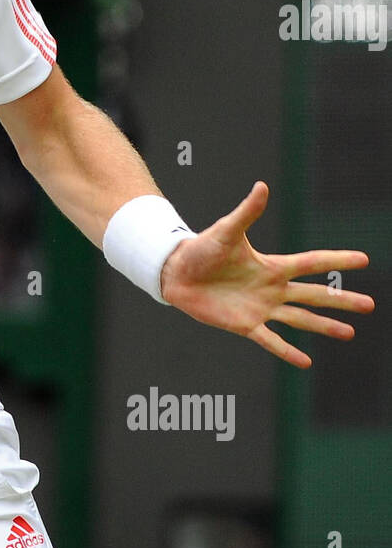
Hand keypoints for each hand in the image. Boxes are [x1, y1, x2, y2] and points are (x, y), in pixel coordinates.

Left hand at [159, 181, 374, 367]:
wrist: (176, 273)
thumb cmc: (202, 249)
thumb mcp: (227, 231)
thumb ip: (247, 212)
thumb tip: (262, 186)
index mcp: (272, 265)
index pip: (312, 262)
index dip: (337, 260)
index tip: (364, 259)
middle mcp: (272, 288)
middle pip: (314, 294)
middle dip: (341, 300)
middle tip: (370, 304)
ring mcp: (261, 308)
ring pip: (300, 320)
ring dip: (324, 326)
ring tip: (349, 333)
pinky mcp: (245, 325)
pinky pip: (271, 340)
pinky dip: (287, 351)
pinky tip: (306, 361)